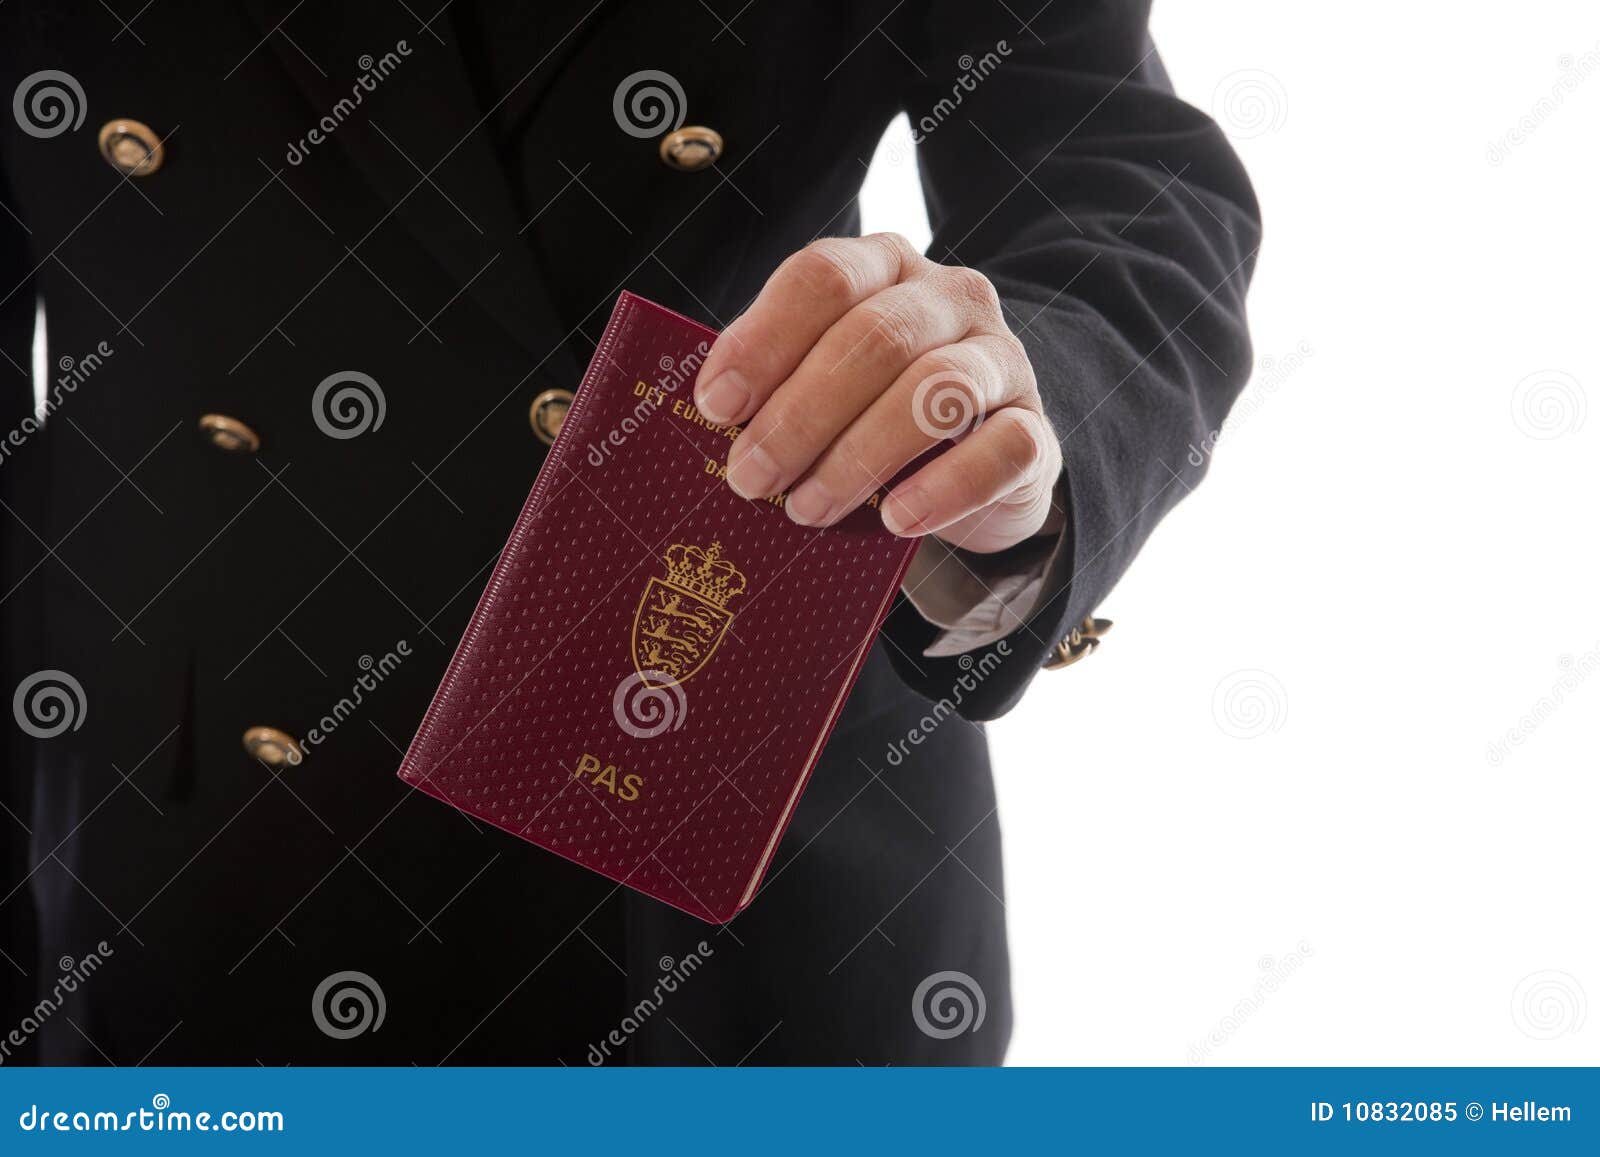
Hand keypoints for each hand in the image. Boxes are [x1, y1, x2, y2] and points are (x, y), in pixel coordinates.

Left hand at [694, 233, 1062, 554]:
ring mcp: (1002, 359)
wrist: (976, 471)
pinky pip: (1001, 450)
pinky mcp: (1035, 430)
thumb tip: (710, 422)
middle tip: (750, 478)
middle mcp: (950, 297)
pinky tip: (896, 521)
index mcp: (883, 268)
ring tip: (806, 511)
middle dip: (801, 413)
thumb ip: (776, 384)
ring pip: (936, 388)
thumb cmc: (872, 420)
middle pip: (874, 336)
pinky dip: (944, 488)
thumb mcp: (820, 385)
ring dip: (859, 455)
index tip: (718, 404)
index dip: (765, 338)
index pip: (824, 276)